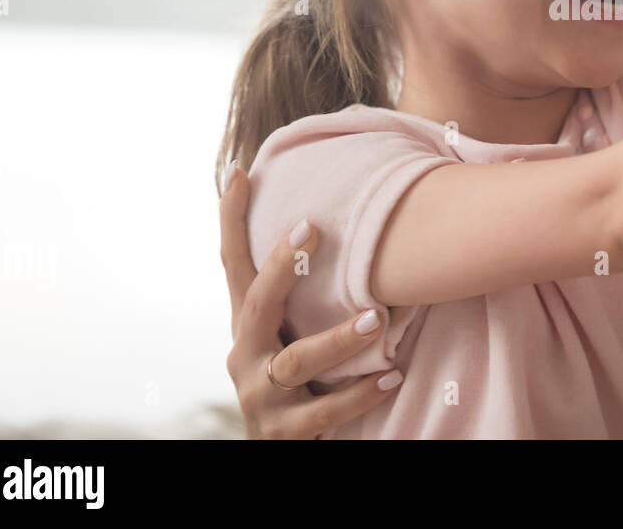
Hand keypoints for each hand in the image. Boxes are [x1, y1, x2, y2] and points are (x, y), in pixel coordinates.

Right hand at [219, 162, 401, 438]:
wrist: (281, 450)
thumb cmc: (298, 380)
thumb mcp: (291, 332)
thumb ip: (306, 292)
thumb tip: (345, 222)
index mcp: (247, 325)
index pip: (232, 264)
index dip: (231, 219)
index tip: (241, 171)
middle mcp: (243, 355)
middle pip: (255, 304)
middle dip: (281, 267)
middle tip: (314, 228)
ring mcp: (259, 395)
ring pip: (297, 361)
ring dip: (339, 338)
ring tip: (378, 318)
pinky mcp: (282, 433)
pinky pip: (324, 413)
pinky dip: (360, 394)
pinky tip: (391, 376)